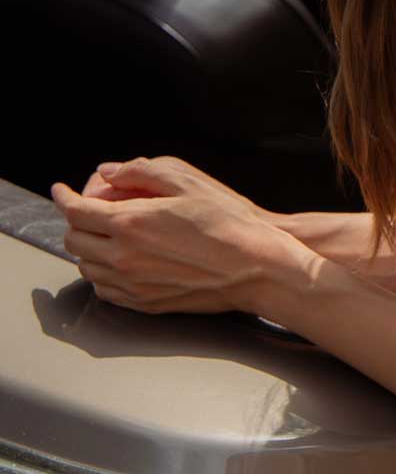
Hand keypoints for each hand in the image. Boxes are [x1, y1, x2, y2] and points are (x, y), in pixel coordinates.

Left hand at [52, 156, 310, 315]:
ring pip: (86, 268)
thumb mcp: (189, 182)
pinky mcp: (145, 303)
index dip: (64, 196)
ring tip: (108, 233)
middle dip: (75, 221)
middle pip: (74, 240)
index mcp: (131, 223)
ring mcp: (132, 284)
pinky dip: (101, 272)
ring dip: (88, 247)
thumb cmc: (228, 222)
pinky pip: (105, 289)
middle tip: (91, 208)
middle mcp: (124, 257)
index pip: (76, 211)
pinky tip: (121, 260)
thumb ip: (143, 171)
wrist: (255, 266)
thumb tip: (110, 170)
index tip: (62, 189)